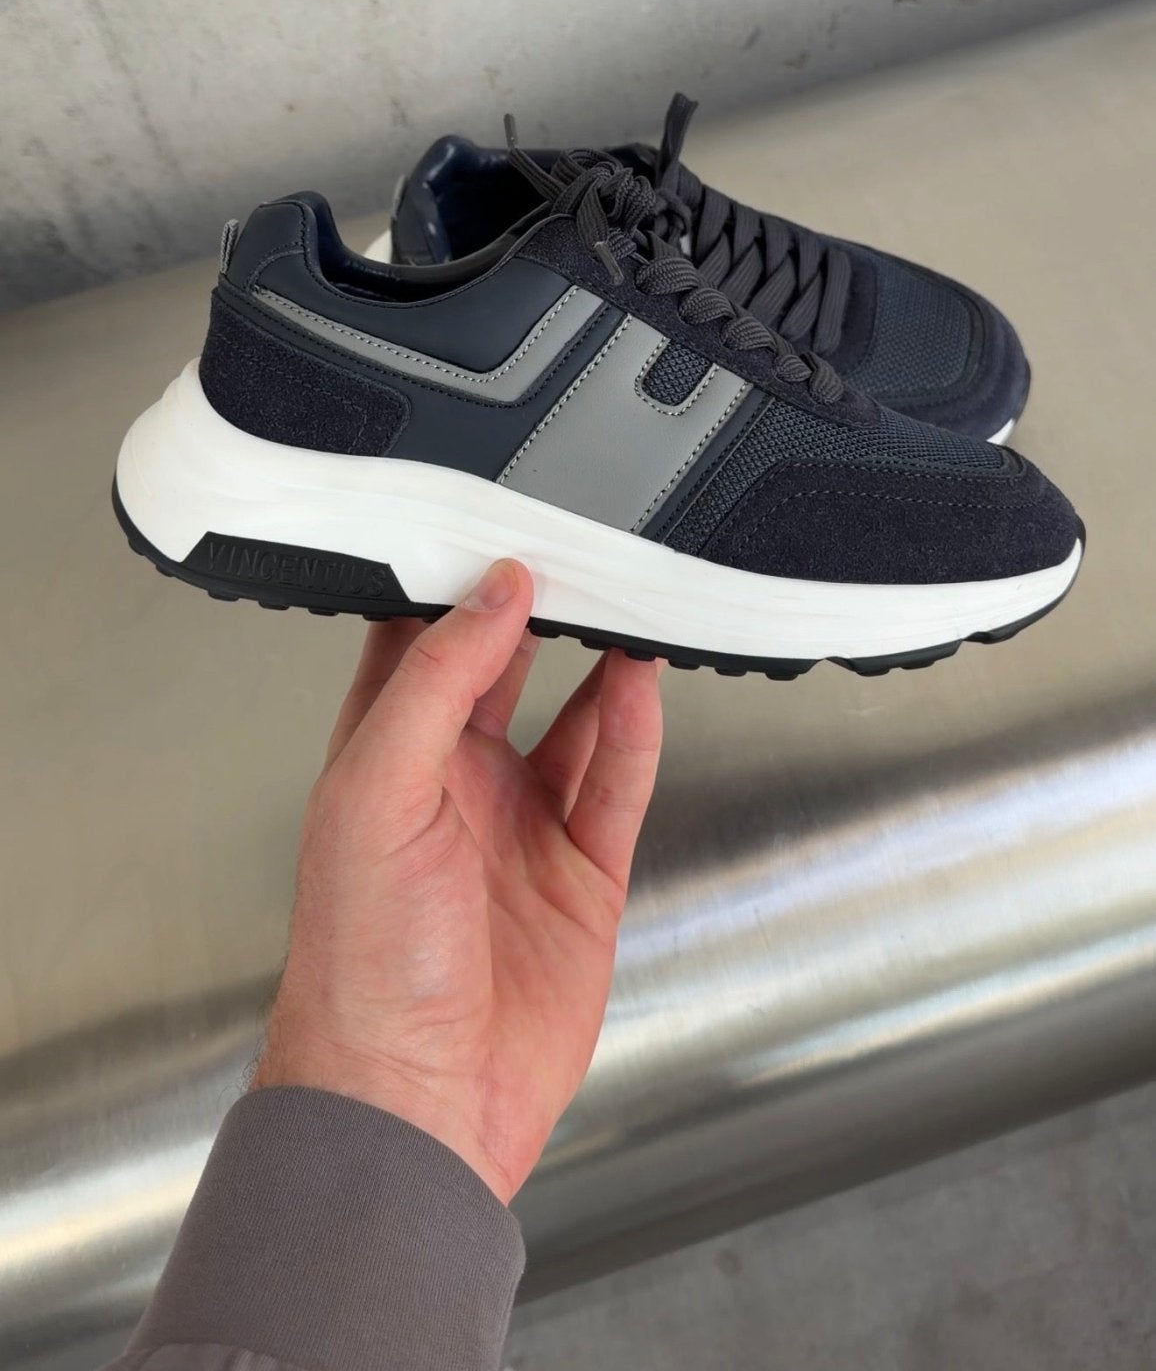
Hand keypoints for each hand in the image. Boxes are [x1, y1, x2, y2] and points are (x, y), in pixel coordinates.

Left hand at [252, 560, 662, 1203]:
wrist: (416, 1101)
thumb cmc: (359, 965)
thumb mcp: (377, 793)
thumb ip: (436, 681)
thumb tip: (493, 592)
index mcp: (384, 759)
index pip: (415, 642)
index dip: (453, 582)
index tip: (495, 523)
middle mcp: (452, 786)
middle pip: (503, 669)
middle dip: (538, 609)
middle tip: (578, 546)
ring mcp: (520, 829)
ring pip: (574, 720)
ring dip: (600, 661)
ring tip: (629, 598)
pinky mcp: (581, 877)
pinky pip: (616, 783)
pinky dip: (635, 729)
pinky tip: (644, 682)